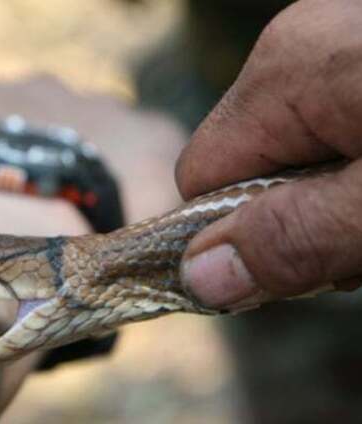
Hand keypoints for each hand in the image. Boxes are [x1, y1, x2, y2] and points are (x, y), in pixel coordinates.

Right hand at [177, 0, 361, 308]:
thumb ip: (295, 237)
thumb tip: (198, 279)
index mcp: (282, 73)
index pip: (200, 177)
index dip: (230, 233)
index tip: (289, 270)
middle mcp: (296, 49)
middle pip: (246, 167)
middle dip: (291, 221)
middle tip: (360, 245)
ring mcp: (336, 45)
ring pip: (292, 154)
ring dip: (329, 202)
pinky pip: (330, 128)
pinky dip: (353, 170)